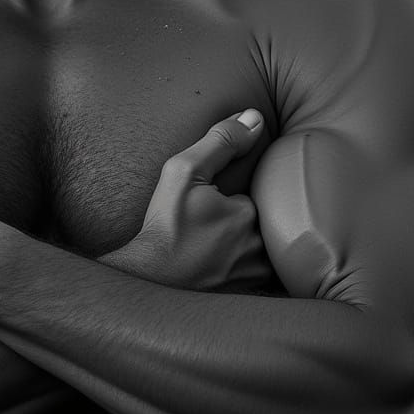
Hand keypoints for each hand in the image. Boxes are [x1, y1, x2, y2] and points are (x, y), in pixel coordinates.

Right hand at [103, 110, 275, 293]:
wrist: (148, 280)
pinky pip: (265, 276)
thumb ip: (220, 142)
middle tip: (210, 226)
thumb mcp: (183, 172)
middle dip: (243, 218)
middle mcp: (260, 249)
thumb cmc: (163, 225)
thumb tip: (254, 118)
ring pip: (266, 248)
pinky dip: (249, 267)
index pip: (258, 192)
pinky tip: (223, 265)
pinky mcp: (251, 296)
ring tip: (216, 245)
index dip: (237, 194)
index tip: (213, 204)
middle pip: (265, 221)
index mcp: (248, 215)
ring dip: (249, 242)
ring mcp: (257, 277)